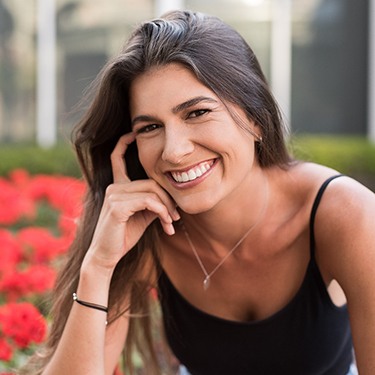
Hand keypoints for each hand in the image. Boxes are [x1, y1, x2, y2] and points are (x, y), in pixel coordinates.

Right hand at [84, 133, 179, 270]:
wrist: (107, 256)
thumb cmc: (124, 235)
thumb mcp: (142, 216)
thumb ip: (153, 203)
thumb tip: (170, 200)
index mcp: (118, 187)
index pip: (116, 158)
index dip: (123, 144)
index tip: (132, 133)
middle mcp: (114, 187)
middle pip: (151, 182)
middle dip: (168, 199)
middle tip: (177, 216)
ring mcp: (114, 195)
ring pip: (152, 191)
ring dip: (168, 209)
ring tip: (172, 223)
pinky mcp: (117, 206)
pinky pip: (149, 202)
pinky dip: (162, 212)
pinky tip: (166, 225)